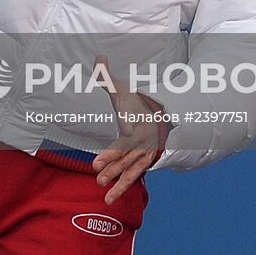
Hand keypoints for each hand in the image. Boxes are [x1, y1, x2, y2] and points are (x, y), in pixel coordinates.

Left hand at [92, 54, 166, 204]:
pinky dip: (121, 187)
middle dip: (113, 159)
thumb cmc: (135, 103)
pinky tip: (109, 198)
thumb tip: (98, 57)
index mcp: (136, 117)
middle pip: (128, 148)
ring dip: (116, 179)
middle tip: (96, 168)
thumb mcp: (121, 89)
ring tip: (102, 189)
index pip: (132, 120)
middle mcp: (141, 137)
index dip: (130, 122)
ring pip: (130, 167)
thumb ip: (107, 76)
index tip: (127, 129)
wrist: (159, 118)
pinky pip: (132, 176)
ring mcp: (143, 152)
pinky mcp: (142, 163)